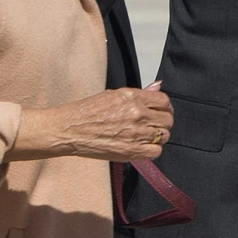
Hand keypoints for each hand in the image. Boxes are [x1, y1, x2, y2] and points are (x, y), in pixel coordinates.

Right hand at [8, 81, 172, 161]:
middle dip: (163, 121)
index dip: (164, 107)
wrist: (70, 129)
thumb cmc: (87, 111)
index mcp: (132, 97)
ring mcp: (136, 133)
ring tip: (146, 136)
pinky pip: (156, 152)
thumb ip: (139, 93)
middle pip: (167, 119)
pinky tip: (142, 146)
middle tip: (154, 124)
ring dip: (158, 136)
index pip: (164, 100)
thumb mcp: (113, 94)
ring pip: (164, 136)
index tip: (160, 111)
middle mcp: (137, 113)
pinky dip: (152, 150)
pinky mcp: (132, 150)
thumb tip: (157, 85)